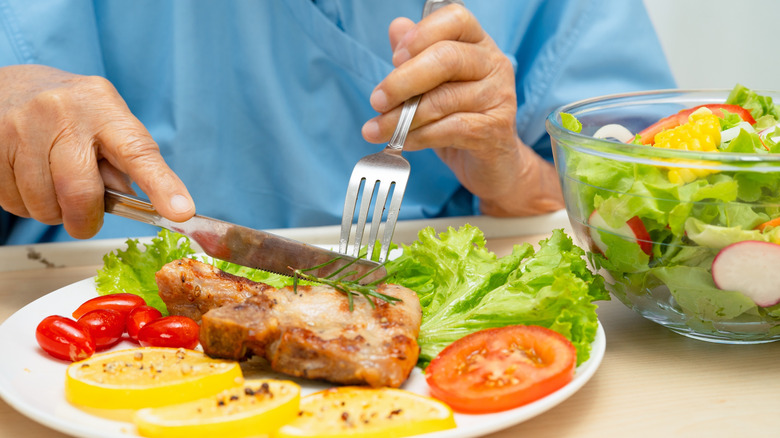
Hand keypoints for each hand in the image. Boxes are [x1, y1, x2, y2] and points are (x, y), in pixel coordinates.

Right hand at [0, 65, 193, 237]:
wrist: (8, 87)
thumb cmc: (71, 115)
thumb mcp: (106, 124)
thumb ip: (127, 162)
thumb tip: (151, 206)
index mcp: (103, 108)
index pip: (138, 152)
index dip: (161, 186)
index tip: (180, 211)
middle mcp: (62, 113)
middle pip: (81, 193)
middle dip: (86, 219)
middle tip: (86, 217)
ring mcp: (21, 128)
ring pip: (44, 206)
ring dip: (52, 211)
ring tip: (53, 183)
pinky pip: (14, 204)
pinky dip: (26, 205)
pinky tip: (29, 178)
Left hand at [362, 5, 562, 215]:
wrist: (493, 164)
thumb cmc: (461, 119)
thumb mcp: (435, 86)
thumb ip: (416, 56)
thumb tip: (397, 27)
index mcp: (478, 44)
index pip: (455, 19)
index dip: (422, 34)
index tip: (395, 57)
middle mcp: (493, 65)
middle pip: (446, 58)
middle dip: (403, 81)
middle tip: (377, 100)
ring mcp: (498, 97)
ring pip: (442, 100)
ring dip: (402, 118)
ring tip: (377, 129)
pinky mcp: (494, 130)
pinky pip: (449, 129)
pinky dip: (418, 137)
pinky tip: (402, 142)